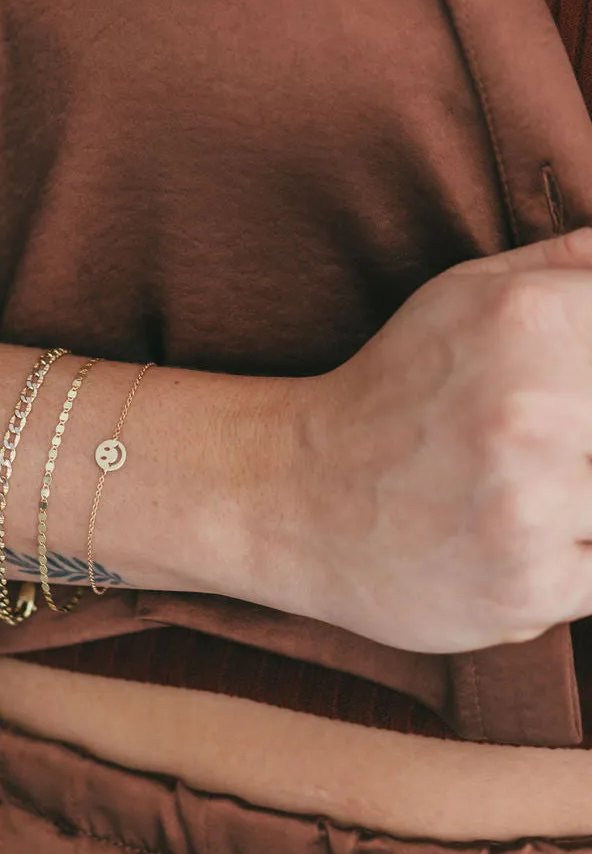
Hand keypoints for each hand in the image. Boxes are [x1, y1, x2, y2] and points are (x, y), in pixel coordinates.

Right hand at [293, 226, 591, 653]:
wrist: (291, 497)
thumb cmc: (396, 389)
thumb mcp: (471, 294)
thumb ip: (575, 264)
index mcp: (528, 319)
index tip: (575, 410)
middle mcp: (530, 411)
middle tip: (559, 447)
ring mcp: (528, 508)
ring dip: (589, 507)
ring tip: (537, 493)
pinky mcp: (527, 589)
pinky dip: (573, 562)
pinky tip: (519, 543)